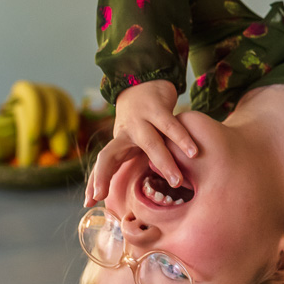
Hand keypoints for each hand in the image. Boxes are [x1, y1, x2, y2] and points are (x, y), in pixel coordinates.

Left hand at [83, 79, 196, 206]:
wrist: (145, 83)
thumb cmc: (138, 121)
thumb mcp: (128, 141)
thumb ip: (124, 162)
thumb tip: (114, 192)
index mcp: (116, 141)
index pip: (99, 164)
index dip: (95, 180)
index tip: (91, 200)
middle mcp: (123, 132)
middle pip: (109, 156)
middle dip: (106, 176)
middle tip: (111, 200)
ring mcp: (140, 118)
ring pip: (151, 143)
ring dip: (164, 162)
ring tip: (177, 181)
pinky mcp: (158, 108)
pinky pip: (171, 126)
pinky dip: (182, 139)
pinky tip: (193, 152)